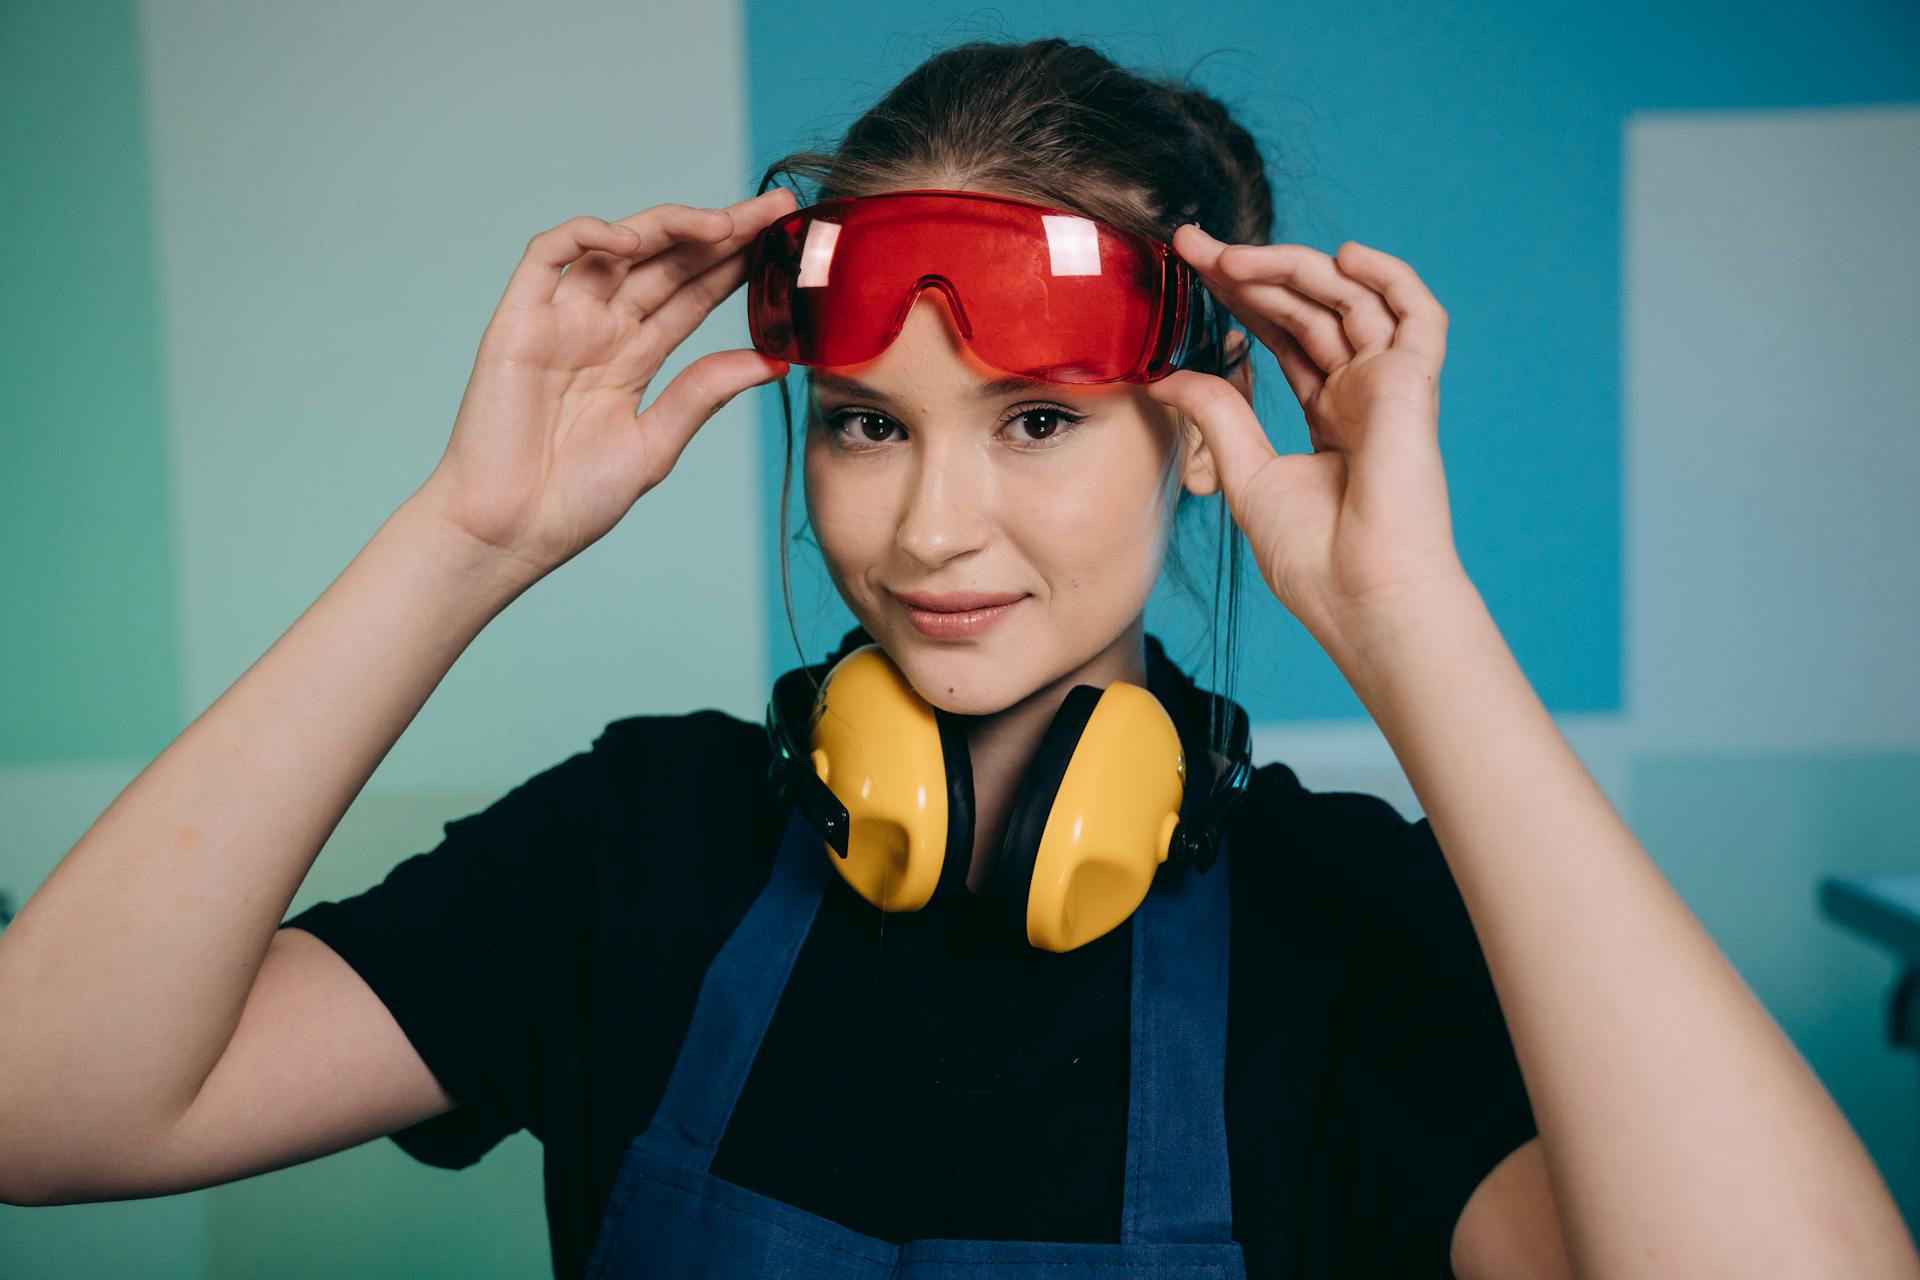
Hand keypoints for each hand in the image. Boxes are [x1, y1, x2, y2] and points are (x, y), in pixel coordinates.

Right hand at [414, 187, 798, 578]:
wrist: (508, 531)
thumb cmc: (574, 500)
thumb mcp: (655, 445)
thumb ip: (704, 395)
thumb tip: (771, 361)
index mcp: (635, 356)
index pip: (694, 294)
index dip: (736, 263)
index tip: (783, 240)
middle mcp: (601, 328)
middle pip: (667, 262)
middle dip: (721, 231)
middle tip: (775, 210)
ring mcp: (561, 320)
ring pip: (618, 247)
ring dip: (669, 226)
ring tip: (722, 224)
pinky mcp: (518, 320)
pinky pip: (547, 255)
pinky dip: (586, 234)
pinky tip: (631, 239)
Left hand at [1144, 224, 1468, 652]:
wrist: (1361, 597)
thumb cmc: (1313, 558)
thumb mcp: (1247, 473)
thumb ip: (1217, 416)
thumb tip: (1168, 375)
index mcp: (1329, 416)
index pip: (1283, 336)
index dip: (1240, 297)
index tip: (1189, 265)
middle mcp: (1362, 393)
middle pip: (1307, 309)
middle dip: (1250, 271)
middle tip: (1190, 245)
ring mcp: (1390, 387)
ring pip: (1348, 300)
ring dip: (1292, 268)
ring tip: (1230, 258)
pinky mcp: (1414, 386)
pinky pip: (1417, 312)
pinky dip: (1388, 275)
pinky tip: (1340, 255)